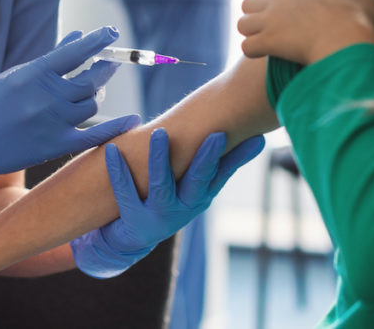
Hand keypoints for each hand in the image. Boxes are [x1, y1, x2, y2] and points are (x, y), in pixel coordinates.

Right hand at [0, 27, 141, 198]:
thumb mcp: (17, 74)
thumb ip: (51, 58)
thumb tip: (78, 37)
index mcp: (34, 74)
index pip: (75, 52)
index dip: (98, 41)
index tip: (112, 33)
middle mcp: (46, 98)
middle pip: (90, 80)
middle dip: (105, 67)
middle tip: (112, 61)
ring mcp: (52, 123)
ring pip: (92, 104)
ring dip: (98, 93)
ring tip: (95, 89)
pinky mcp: (55, 145)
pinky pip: (94, 136)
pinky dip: (116, 127)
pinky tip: (134, 120)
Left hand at [71, 128, 264, 277]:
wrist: (133, 239)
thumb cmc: (171, 201)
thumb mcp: (198, 187)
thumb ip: (223, 163)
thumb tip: (261, 137)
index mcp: (201, 195)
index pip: (224, 173)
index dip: (238, 156)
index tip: (255, 137)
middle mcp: (185, 206)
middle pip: (199, 180)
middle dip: (208, 158)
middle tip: (216, 134)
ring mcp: (160, 215)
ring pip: (163, 185)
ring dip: (162, 159)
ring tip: (160, 134)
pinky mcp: (134, 219)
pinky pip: (126, 191)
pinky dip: (118, 170)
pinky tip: (112, 149)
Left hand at [238, 0, 373, 65]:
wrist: (348, 45)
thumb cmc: (359, 18)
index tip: (299, 2)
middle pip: (251, 1)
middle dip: (258, 12)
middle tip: (273, 25)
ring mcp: (271, 19)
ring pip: (243, 23)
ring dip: (252, 32)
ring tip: (265, 40)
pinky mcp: (267, 41)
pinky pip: (247, 47)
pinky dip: (254, 51)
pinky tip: (266, 55)